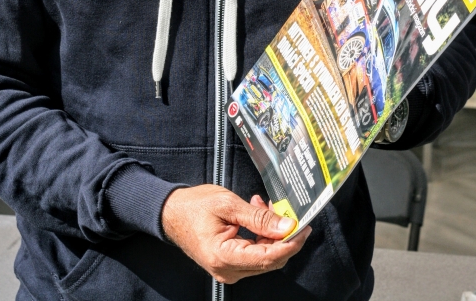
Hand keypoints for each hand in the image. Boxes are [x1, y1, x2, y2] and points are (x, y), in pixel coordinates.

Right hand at [161, 184, 311, 283]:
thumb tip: (287, 226)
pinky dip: (262, 237)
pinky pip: (254, 256)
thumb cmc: (194, 206)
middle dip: (284, 237)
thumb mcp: (228, 204)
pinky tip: (258, 215)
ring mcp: (228, 271)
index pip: (268, 257)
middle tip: (289, 211)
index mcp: (224, 257)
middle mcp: (227, 271)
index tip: (305, 227)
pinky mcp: (230, 265)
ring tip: (265, 206)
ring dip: (272, 234)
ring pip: (264, 259)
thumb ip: (259, 217)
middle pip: (270, 261)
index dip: (290, 243)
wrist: (171, 213)